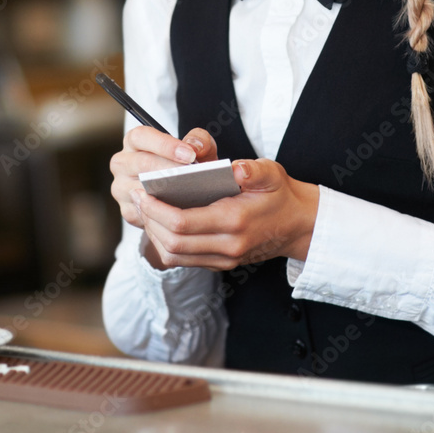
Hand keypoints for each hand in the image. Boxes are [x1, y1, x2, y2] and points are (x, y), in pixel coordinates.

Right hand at [109, 125, 216, 229]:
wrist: (182, 189)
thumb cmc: (185, 164)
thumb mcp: (195, 148)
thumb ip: (199, 140)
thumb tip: (195, 147)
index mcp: (135, 141)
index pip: (141, 136)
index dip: (165, 145)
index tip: (189, 154)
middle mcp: (123, 163)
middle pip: (140, 163)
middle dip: (167, 169)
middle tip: (189, 175)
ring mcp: (121, 187)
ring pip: (139, 190)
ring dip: (164, 192)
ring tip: (187, 192)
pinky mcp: (128, 210)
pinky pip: (143, 213)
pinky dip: (161, 212)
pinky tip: (180, 210)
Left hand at [132, 159, 318, 270]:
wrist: (297, 225)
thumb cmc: (279, 194)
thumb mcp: (272, 173)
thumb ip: (254, 170)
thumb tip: (236, 169)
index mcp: (235, 221)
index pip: (182, 223)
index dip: (156, 209)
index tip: (142, 191)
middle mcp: (227, 246)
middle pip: (172, 242)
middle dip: (149, 220)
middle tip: (136, 197)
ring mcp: (224, 259)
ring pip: (174, 255)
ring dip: (154, 233)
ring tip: (144, 208)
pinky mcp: (220, 264)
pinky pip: (183, 260)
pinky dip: (165, 243)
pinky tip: (159, 222)